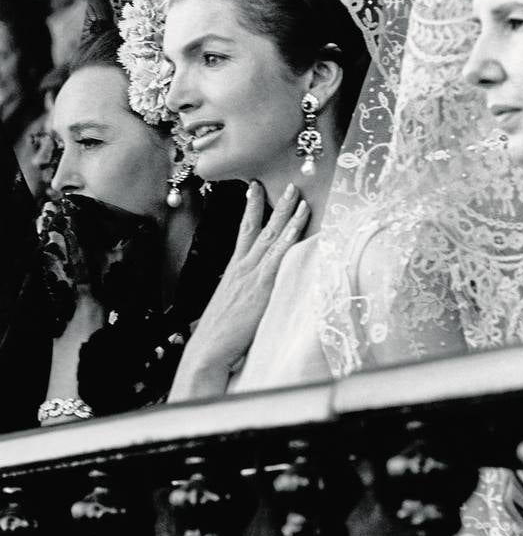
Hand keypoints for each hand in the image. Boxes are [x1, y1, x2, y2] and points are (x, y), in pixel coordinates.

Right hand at [168, 181, 309, 401]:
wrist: (207, 352)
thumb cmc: (219, 338)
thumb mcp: (230, 308)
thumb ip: (242, 295)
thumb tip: (250, 293)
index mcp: (233, 270)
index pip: (244, 231)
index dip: (252, 208)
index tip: (255, 188)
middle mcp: (242, 266)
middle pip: (260, 226)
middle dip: (275, 203)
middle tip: (289, 184)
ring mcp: (252, 273)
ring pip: (272, 234)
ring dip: (287, 212)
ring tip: (298, 193)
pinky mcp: (262, 285)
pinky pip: (280, 252)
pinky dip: (291, 234)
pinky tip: (300, 220)